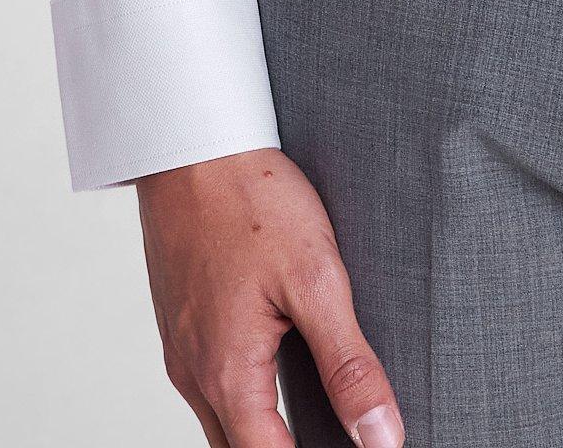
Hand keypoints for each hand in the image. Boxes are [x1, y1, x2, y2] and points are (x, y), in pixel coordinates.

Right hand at [137, 146, 406, 446]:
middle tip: (339, 433)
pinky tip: (278, 374)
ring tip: (315, 419)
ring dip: (264, 432)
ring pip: (222, 424)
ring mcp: (182, 351)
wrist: (190, 144)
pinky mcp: (181, 325)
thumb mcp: (317, 278)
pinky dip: (246, 400)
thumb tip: (381, 436)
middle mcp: (195, 375)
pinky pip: (211, 386)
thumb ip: (349, 364)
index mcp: (228, 375)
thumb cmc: (250, 200)